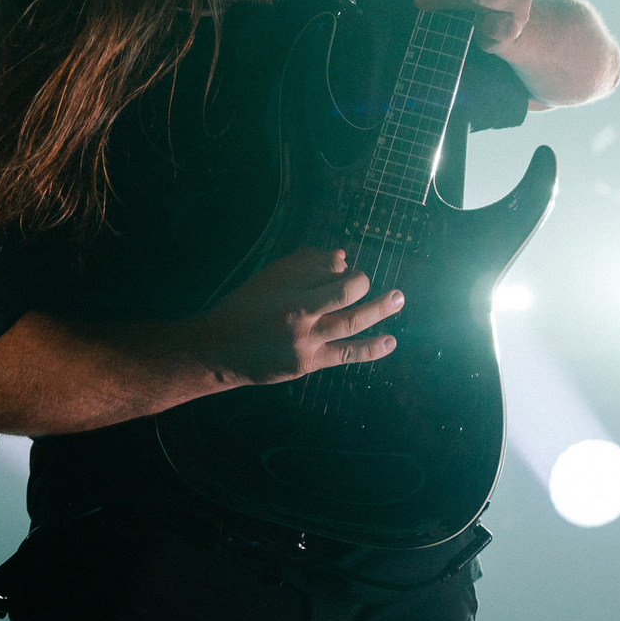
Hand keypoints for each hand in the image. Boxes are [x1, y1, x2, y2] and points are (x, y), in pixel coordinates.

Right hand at [195, 249, 403, 383]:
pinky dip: (370, 349)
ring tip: (399, 299)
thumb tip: (343, 257)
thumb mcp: (270, 278)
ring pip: (350, 323)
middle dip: (364, 284)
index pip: (328, 272)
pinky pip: (345, 354)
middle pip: (344, 295)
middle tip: (372, 280)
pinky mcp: (308, 363)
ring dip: (379, 310)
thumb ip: (305, 264)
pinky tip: (390, 342)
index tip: (347, 272)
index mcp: (288, 289)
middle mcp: (298, 315)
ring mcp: (305, 342)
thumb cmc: (247, 307)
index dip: (344, 270)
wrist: (220, 349)